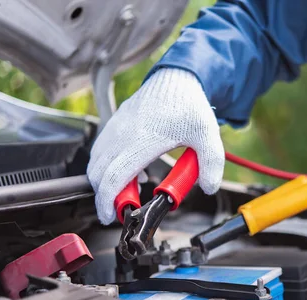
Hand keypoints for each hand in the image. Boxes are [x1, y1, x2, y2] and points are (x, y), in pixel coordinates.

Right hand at [87, 68, 224, 224]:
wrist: (176, 77)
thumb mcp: (208, 135)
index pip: (114, 177)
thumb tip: (209, 188)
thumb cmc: (189, 104)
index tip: (110, 216)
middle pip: (98, 173)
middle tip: (121, 210)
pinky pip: (100, 150)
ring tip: (128, 192)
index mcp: (142, 140)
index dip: (107, 201)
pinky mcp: (114, 124)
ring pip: (95, 162)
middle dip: (104, 197)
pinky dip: (105, 166)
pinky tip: (128, 172)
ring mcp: (115, 127)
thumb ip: (211, 164)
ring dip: (104, 181)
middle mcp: (122, 134)